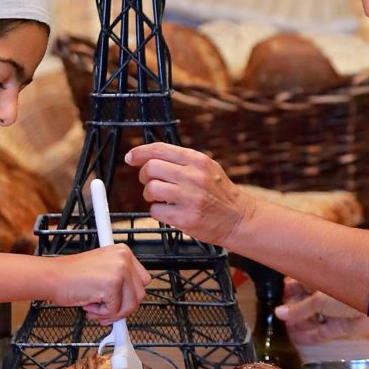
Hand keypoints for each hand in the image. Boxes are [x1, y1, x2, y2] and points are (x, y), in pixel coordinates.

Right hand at [52, 245, 151, 322]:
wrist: (53, 277)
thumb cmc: (72, 275)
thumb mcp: (102, 269)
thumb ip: (120, 280)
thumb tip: (131, 300)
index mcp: (123, 252)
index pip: (142, 280)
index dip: (130, 295)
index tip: (119, 301)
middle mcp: (124, 258)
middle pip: (139, 294)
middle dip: (123, 308)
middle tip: (105, 310)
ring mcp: (119, 271)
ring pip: (130, 305)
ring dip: (112, 313)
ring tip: (94, 308)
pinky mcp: (112, 285)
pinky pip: (115, 311)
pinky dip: (101, 314)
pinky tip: (89, 305)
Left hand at [125, 143, 253, 246]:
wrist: (239, 218)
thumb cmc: (220, 193)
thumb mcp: (207, 168)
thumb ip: (182, 161)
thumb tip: (149, 157)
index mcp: (198, 160)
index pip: (160, 149)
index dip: (140, 152)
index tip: (130, 158)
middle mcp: (194, 176)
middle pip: (151, 168)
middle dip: (144, 176)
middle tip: (150, 183)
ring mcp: (190, 198)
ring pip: (151, 189)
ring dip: (150, 195)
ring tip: (161, 199)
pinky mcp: (185, 218)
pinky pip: (155, 211)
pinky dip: (157, 212)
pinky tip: (170, 212)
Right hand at [274, 278, 368, 344]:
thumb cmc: (344, 289)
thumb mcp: (318, 298)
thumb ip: (298, 309)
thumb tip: (278, 314)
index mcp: (318, 279)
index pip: (297, 285)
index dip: (286, 294)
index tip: (273, 303)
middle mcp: (324, 294)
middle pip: (303, 303)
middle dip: (291, 311)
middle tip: (277, 321)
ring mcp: (332, 311)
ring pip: (312, 318)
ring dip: (299, 324)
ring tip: (286, 331)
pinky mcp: (340, 326)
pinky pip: (322, 332)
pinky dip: (311, 336)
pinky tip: (297, 340)